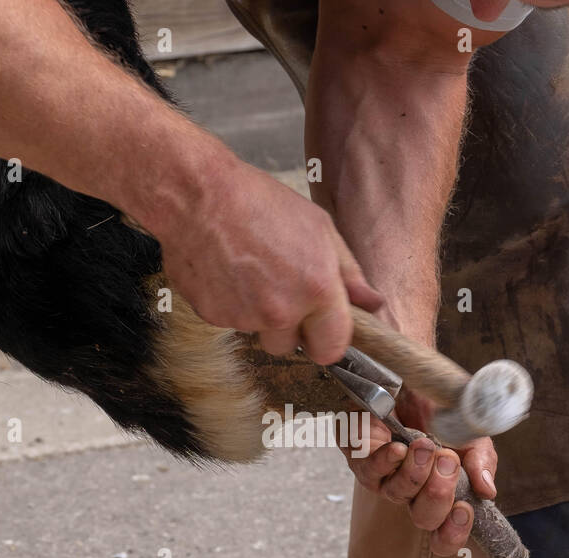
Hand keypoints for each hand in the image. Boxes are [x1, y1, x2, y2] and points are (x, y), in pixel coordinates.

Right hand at [158, 158, 381, 365]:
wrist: (197, 196)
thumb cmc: (259, 203)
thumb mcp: (319, 227)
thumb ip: (348, 273)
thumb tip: (372, 303)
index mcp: (317, 290)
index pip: (332, 350)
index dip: (326, 339)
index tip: (320, 329)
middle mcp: (282, 311)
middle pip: (292, 346)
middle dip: (289, 327)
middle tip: (279, 288)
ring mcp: (245, 318)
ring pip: (260, 334)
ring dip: (258, 315)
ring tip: (250, 272)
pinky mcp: (213, 317)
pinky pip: (231, 323)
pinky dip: (230, 305)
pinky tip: (228, 272)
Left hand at [342, 386, 498, 556]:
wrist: (407, 375)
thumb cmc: (436, 410)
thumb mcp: (469, 432)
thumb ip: (481, 460)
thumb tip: (487, 491)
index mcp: (440, 492)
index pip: (444, 534)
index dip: (454, 533)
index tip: (465, 510)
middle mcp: (411, 492)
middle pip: (423, 519)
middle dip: (439, 495)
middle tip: (448, 462)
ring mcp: (384, 478)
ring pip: (397, 494)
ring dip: (415, 472)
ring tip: (425, 445)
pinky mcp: (360, 458)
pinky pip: (370, 470)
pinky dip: (386, 461)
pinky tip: (398, 448)